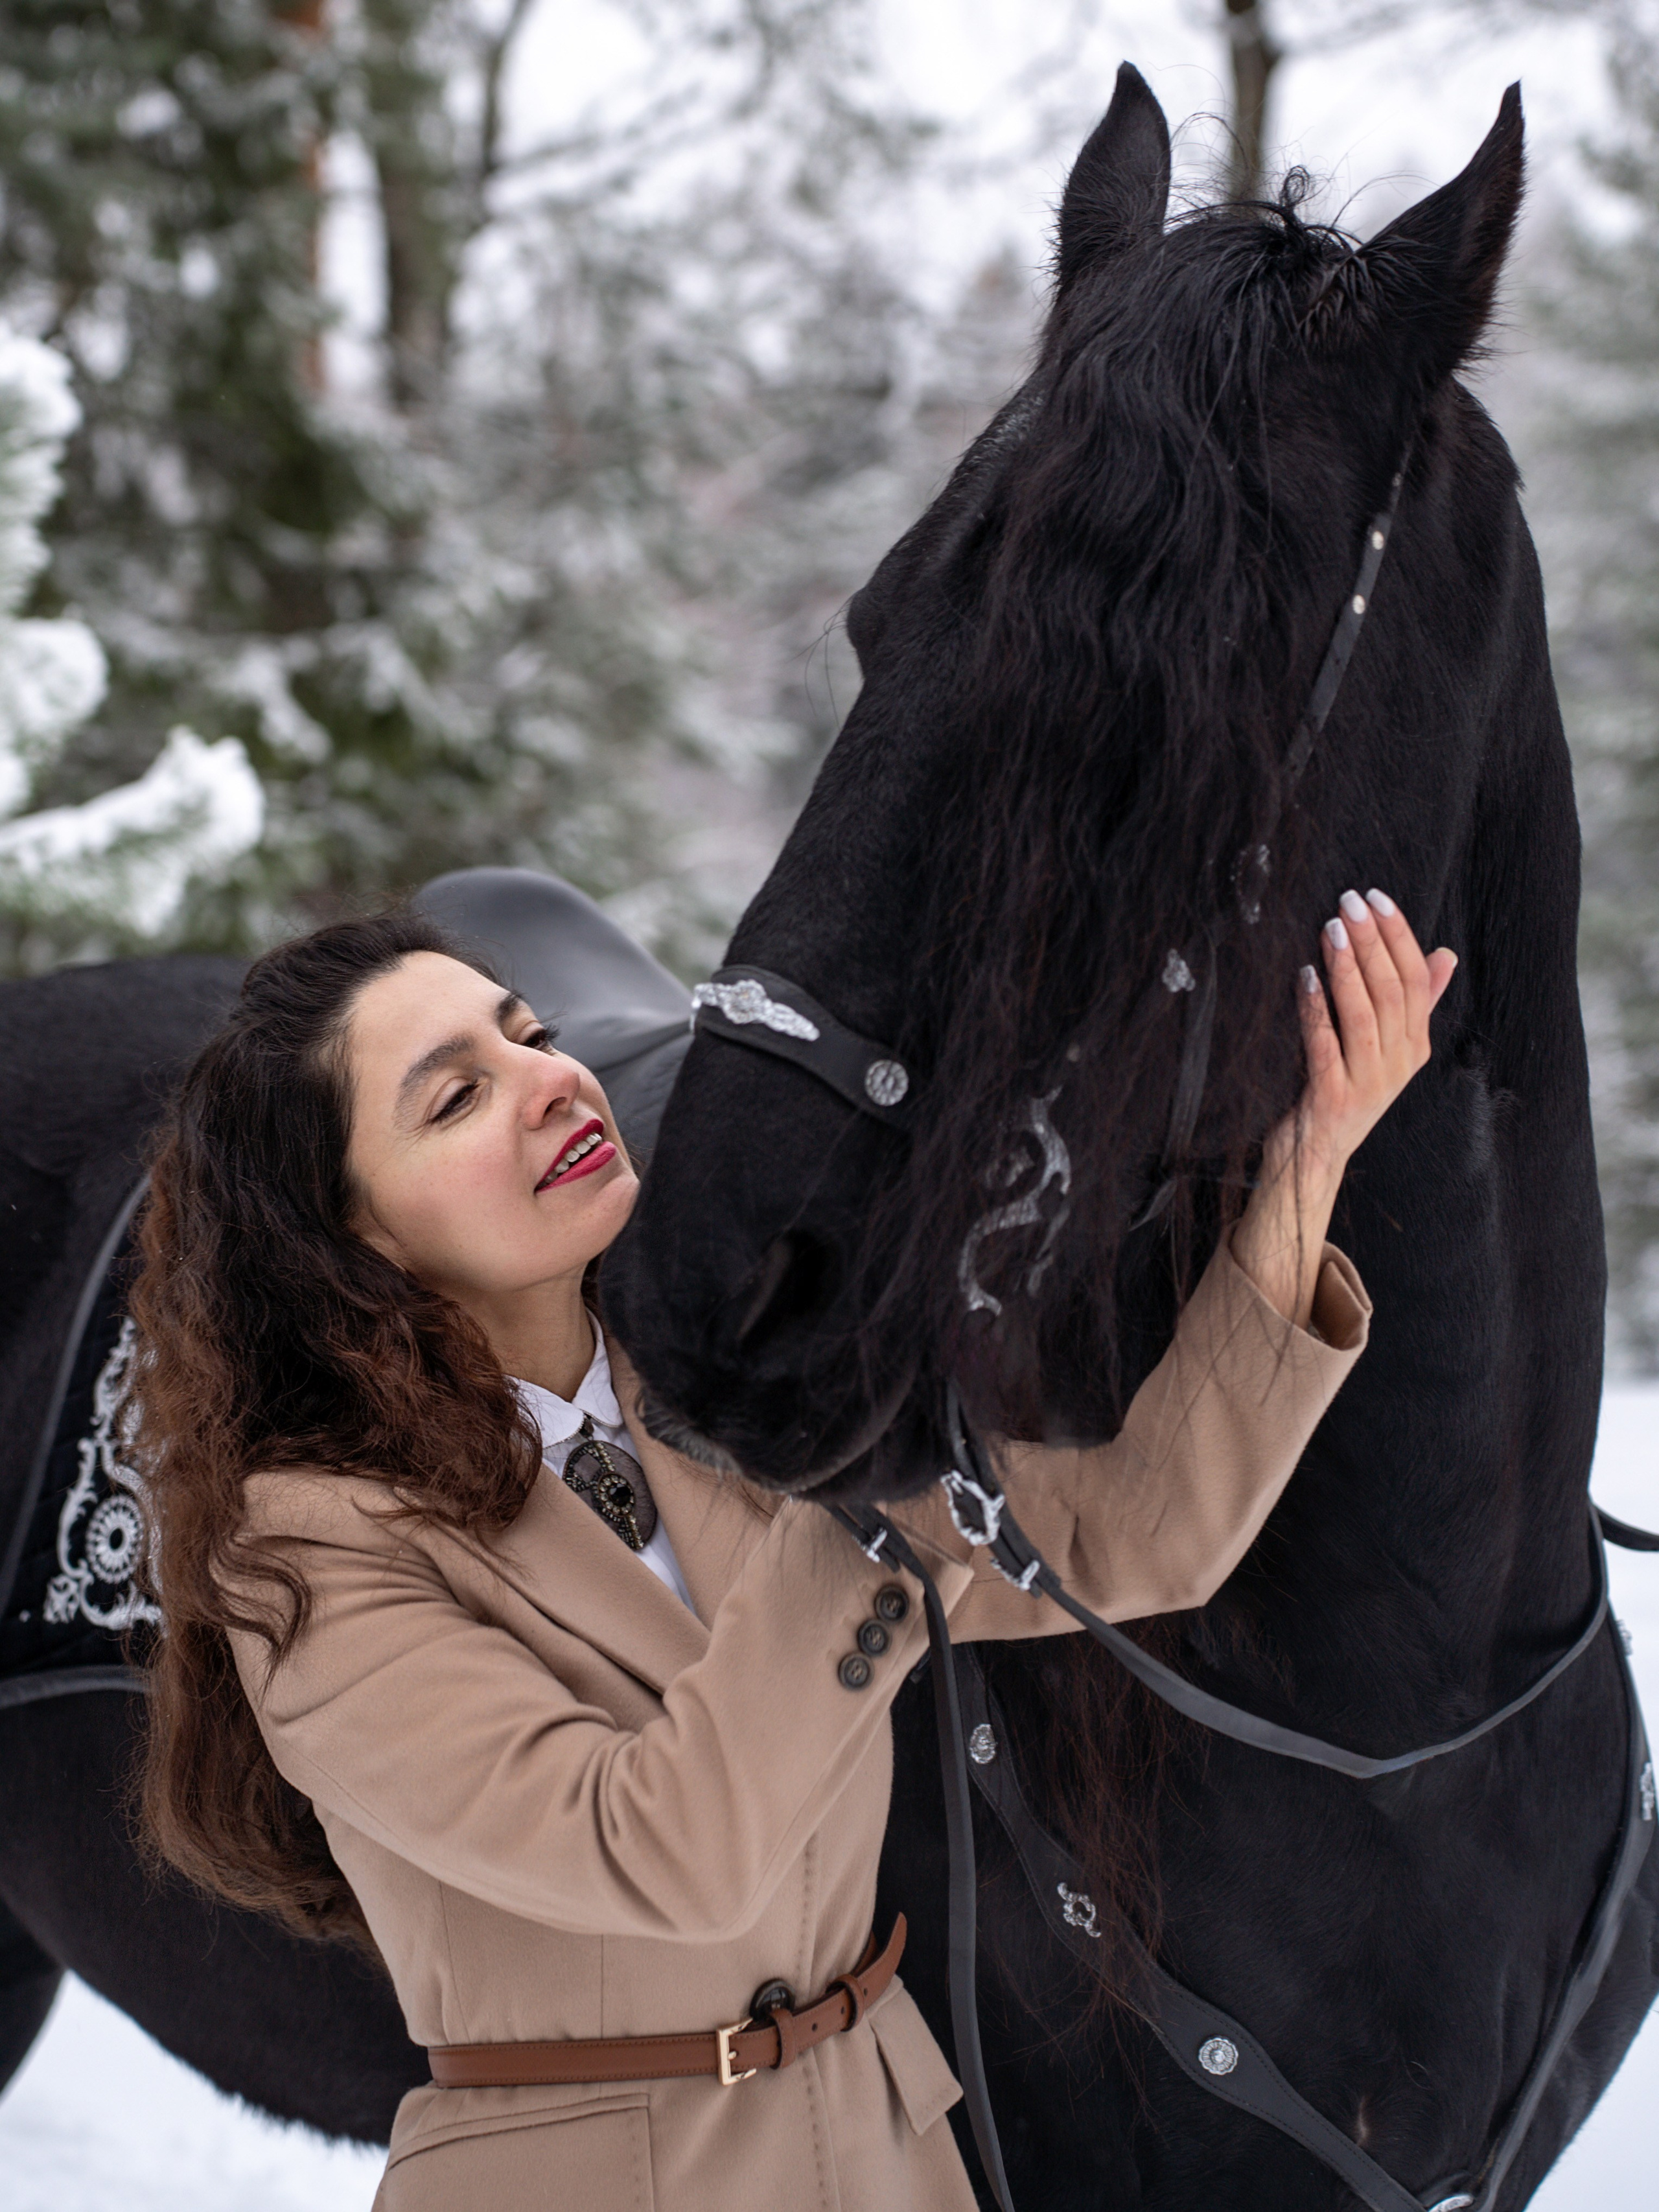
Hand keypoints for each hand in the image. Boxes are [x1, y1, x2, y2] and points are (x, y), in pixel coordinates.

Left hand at [1272, 886, 1457, 1185]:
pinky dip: (1315, 1009)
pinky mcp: (1333, 1099)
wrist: (1315, 1156)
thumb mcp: (1384, 1047)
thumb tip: (1445, 955)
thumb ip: (1415, 1004)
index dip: (1399, 936)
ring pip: (1364, 1015)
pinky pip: (1324, 1046)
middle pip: (1392, 991)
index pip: (1417, 980)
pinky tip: (1304, 977)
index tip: (1376, 897)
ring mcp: (1368, 1084)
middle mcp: (1398, 1064)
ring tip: (1329, 929)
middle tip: (1348, 902)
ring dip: (1346, 968)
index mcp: (1414, 1045)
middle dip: (1372, 941)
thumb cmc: (1344, 1089)